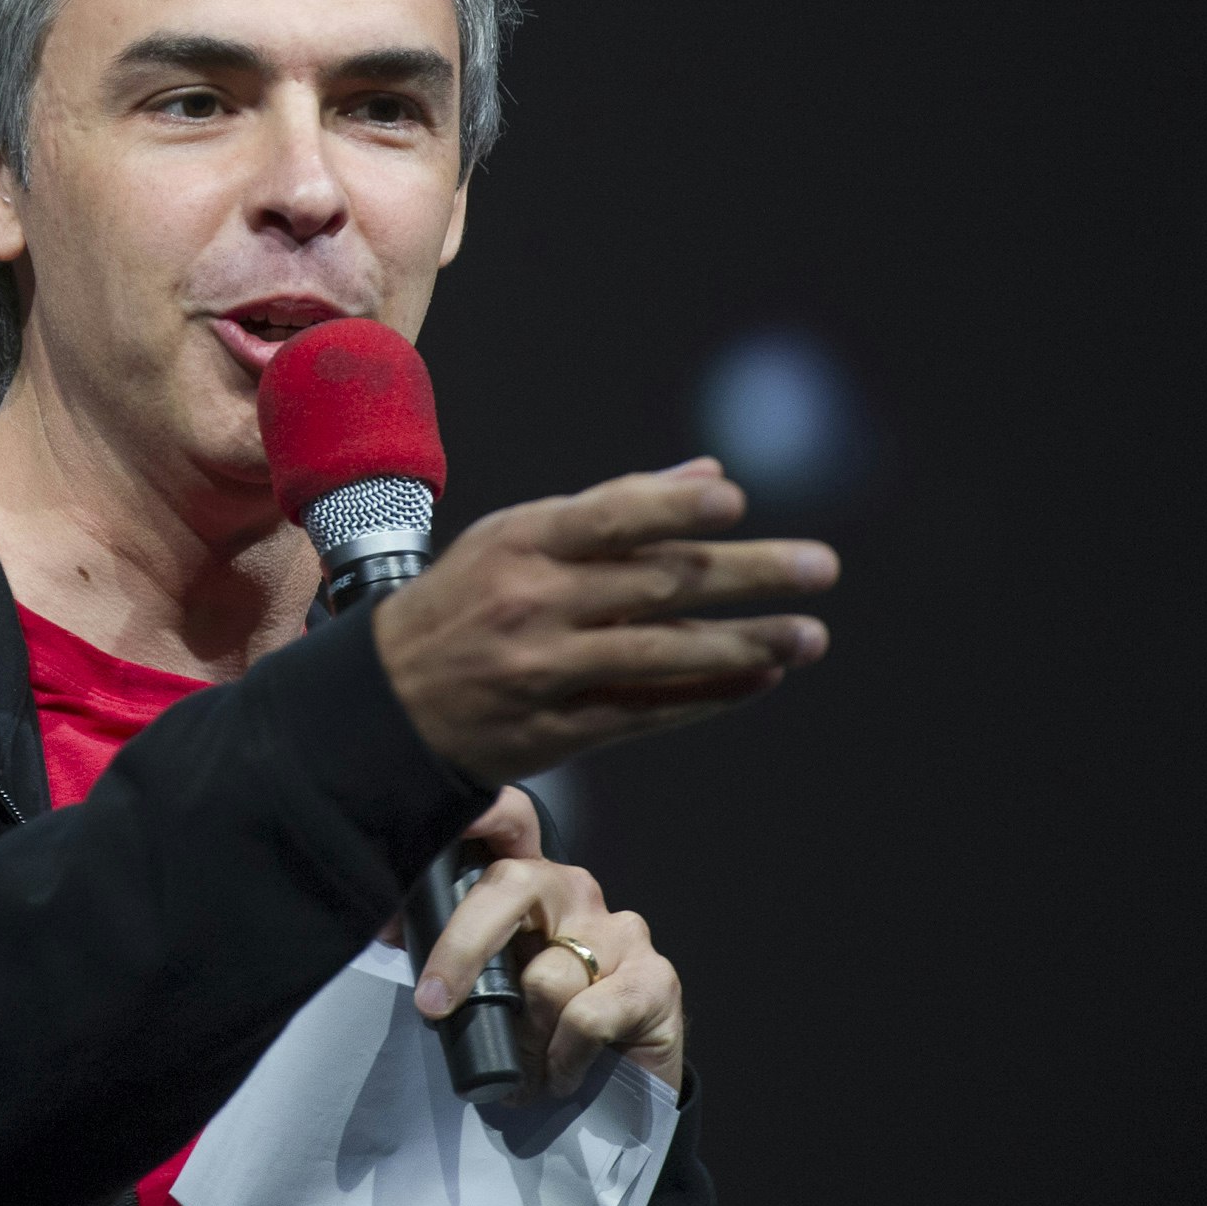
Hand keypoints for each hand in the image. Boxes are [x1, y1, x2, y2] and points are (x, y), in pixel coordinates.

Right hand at [370, 457, 834, 782]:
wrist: (387, 700)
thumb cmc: (464, 601)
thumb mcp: (516, 537)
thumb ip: (613, 507)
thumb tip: (709, 476)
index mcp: (520, 541)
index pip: (608, 517)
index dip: (673, 509)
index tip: (735, 503)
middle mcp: (533, 602)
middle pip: (657, 584)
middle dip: (747, 574)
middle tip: (819, 567)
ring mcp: (546, 669)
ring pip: (662, 654)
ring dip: (745, 644)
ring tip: (809, 636)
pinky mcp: (557, 729)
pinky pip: (647, 711)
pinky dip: (709, 696)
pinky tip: (760, 679)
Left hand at [413, 791, 683, 1097]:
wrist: (623, 1089)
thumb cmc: (542, 1029)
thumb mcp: (491, 984)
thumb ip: (455, 951)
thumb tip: (392, 931)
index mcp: (531, 882)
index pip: (509, 821)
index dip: (482, 813)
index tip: (442, 828)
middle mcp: (577, 892)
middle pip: (511, 887)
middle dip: (463, 947)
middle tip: (436, 1006)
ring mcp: (621, 931)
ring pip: (545, 976)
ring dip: (525, 1035)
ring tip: (526, 1065)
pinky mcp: (656, 978)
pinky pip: (585, 1018)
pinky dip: (562, 1058)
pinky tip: (562, 1074)